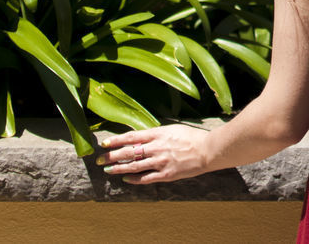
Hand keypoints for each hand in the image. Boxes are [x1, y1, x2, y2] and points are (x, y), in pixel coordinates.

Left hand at [96, 124, 216, 183]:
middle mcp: (157, 147)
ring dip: (118, 168)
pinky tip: (126, 178)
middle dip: (112, 156)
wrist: (208, 150)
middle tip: (100, 160)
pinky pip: (146, 178)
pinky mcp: (166, 174)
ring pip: (134, 166)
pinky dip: (134, 178)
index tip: (104, 143)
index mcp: (158, 134)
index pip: (132, 137)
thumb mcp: (172, 129)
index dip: (116, 140)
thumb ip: (155, 134)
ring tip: (108, 170)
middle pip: (128, 152)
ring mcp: (161, 162)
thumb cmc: (192, 137)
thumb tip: (138, 138)